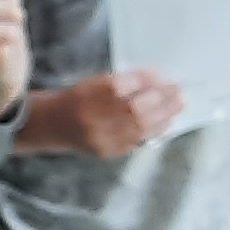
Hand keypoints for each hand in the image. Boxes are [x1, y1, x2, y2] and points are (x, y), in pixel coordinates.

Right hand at [13, 68, 184, 157]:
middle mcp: (92, 118)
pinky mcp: (107, 151)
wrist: (50, 126)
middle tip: (178, 92)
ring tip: (178, 105)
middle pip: (134, 109)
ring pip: (138, 127)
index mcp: (87, 94)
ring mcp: (100, 137)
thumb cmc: (77, 98)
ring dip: (163, 116)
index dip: (146, 83)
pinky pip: (136, 141)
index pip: (122, 87)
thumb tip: (156, 79)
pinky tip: (165, 122)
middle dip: (161, 100)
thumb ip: (124, 81)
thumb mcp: (94, 82)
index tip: (164, 78)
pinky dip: (154, 130)